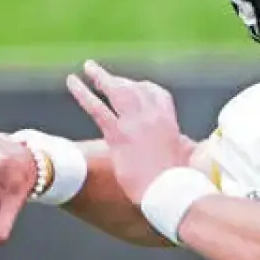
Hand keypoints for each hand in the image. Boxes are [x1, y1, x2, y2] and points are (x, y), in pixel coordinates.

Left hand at [66, 60, 191, 202]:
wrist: (169, 192)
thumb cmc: (179, 182)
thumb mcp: (185, 156)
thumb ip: (183, 145)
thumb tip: (187, 145)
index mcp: (169, 120)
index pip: (157, 93)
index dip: (144, 87)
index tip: (134, 84)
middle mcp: (153, 116)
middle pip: (134, 88)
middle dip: (119, 79)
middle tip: (103, 73)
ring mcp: (135, 124)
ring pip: (116, 92)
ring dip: (100, 77)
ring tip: (88, 67)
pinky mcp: (118, 135)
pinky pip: (97, 108)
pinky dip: (82, 93)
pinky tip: (72, 82)